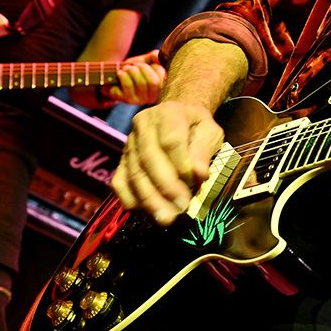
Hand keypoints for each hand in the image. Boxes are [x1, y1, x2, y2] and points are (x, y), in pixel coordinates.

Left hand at [102, 49, 166, 104]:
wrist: (113, 78)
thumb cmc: (133, 70)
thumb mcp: (146, 61)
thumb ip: (155, 56)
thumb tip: (158, 57)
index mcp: (160, 89)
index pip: (163, 79)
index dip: (156, 67)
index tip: (147, 63)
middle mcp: (151, 98)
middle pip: (153, 82)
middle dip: (143, 68)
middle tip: (134, 64)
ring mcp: (139, 100)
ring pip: (140, 83)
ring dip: (132, 70)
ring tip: (126, 68)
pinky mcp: (127, 100)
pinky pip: (127, 85)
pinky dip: (123, 75)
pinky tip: (120, 73)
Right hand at [111, 99, 223, 225]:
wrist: (178, 117)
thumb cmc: (196, 127)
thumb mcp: (210, 132)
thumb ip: (205, 150)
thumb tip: (200, 174)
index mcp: (168, 113)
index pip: (171, 140)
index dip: (182, 165)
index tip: (195, 184)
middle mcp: (143, 125)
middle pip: (149, 159)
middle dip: (166, 187)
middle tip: (181, 208)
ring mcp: (128, 143)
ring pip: (134, 174)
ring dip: (150, 199)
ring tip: (167, 218)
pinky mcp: (121, 160)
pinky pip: (120, 183)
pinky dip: (132, 200)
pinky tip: (148, 212)